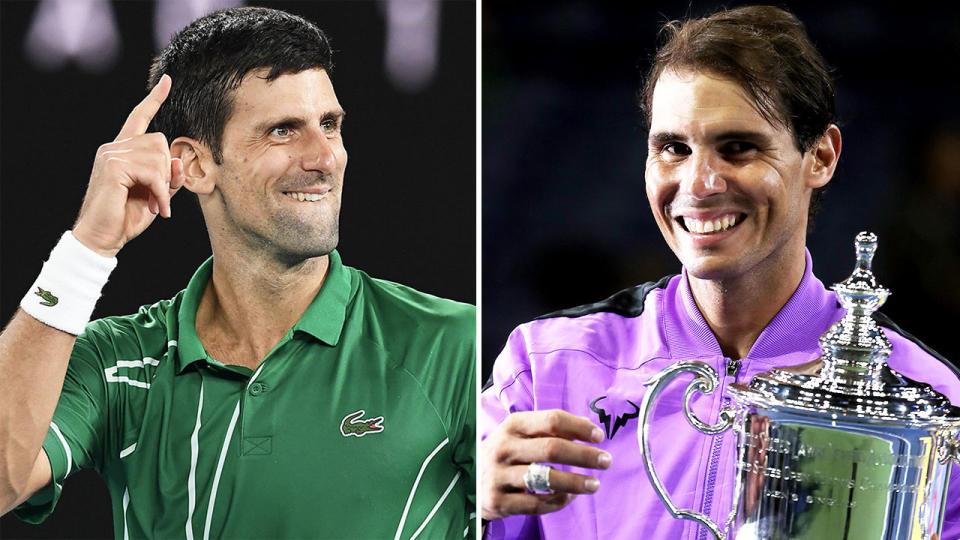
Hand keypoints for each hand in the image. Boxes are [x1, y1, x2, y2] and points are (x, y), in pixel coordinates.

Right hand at [73, 74, 183, 257]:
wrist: (102, 238)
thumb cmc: (127, 217)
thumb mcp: (156, 195)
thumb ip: (169, 176)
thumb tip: (177, 159)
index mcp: (123, 150)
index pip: (139, 118)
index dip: (155, 99)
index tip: (168, 81)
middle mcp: (114, 147)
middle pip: (160, 141)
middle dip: (167, 171)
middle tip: (160, 197)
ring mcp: (111, 155)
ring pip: (158, 157)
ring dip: (164, 186)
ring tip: (156, 205)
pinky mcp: (113, 167)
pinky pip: (152, 172)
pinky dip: (160, 193)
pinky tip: (156, 209)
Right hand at [480, 409, 610, 520]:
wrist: (467, 478)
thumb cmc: (504, 453)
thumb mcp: (518, 433)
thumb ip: (548, 429)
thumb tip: (588, 427)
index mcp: (512, 425)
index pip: (551, 420)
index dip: (578, 427)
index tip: (599, 436)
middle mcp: (504, 448)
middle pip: (552, 448)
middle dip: (584, 455)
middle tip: (606, 460)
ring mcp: (499, 475)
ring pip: (546, 478)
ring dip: (576, 482)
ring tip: (595, 484)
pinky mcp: (498, 501)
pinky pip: (537, 504)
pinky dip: (559, 501)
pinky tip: (571, 496)